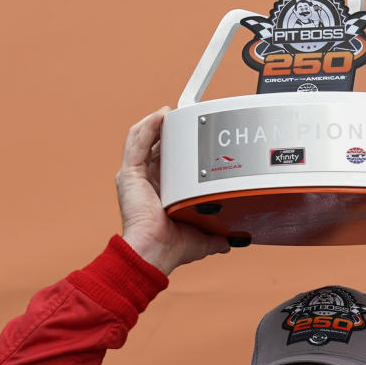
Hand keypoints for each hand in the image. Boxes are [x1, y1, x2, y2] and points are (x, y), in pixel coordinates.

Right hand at [116, 108, 231, 274]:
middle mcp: (147, 181)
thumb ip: (219, 235)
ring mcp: (137, 176)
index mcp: (161, 192)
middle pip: (158, 146)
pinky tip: (161, 115)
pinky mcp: (130, 173)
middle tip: (188, 118)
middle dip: (172, 130)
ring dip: (158, 124)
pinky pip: (136, 142)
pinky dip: (148, 126)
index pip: (170, 161)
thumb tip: (235, 239)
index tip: (196, 135)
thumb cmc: (171, 248)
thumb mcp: (203, 237)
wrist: (155, 252)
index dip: (181, 146)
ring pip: (144, 140)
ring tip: (174, 112)